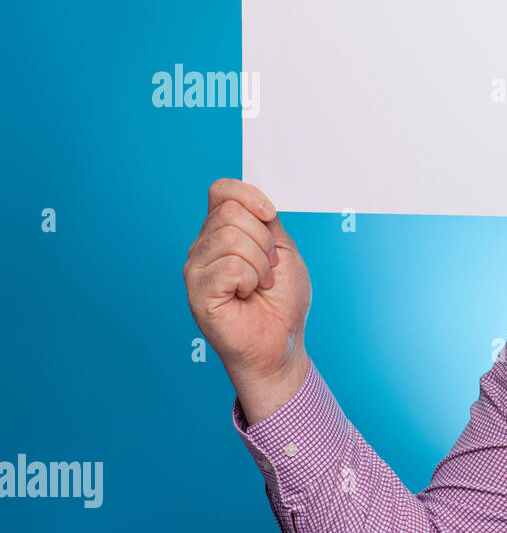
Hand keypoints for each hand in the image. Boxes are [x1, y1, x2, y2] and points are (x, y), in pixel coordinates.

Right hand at [182, 178, 311, 420]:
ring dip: (260, 264)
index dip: (249, 196)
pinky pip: (229, 266)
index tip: (270, 216)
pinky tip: (246, 296)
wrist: (281, 341)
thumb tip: (255, 200)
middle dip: (264, 240)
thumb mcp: (283, 250)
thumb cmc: (282, 301)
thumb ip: (266, 222)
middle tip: (269, 269)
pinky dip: (250, 280)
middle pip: (230, 212)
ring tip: (259, 285)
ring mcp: (196, 268)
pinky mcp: (197, 291)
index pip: (222, 191)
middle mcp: (204, 247)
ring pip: (231, 237)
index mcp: (223, 232)